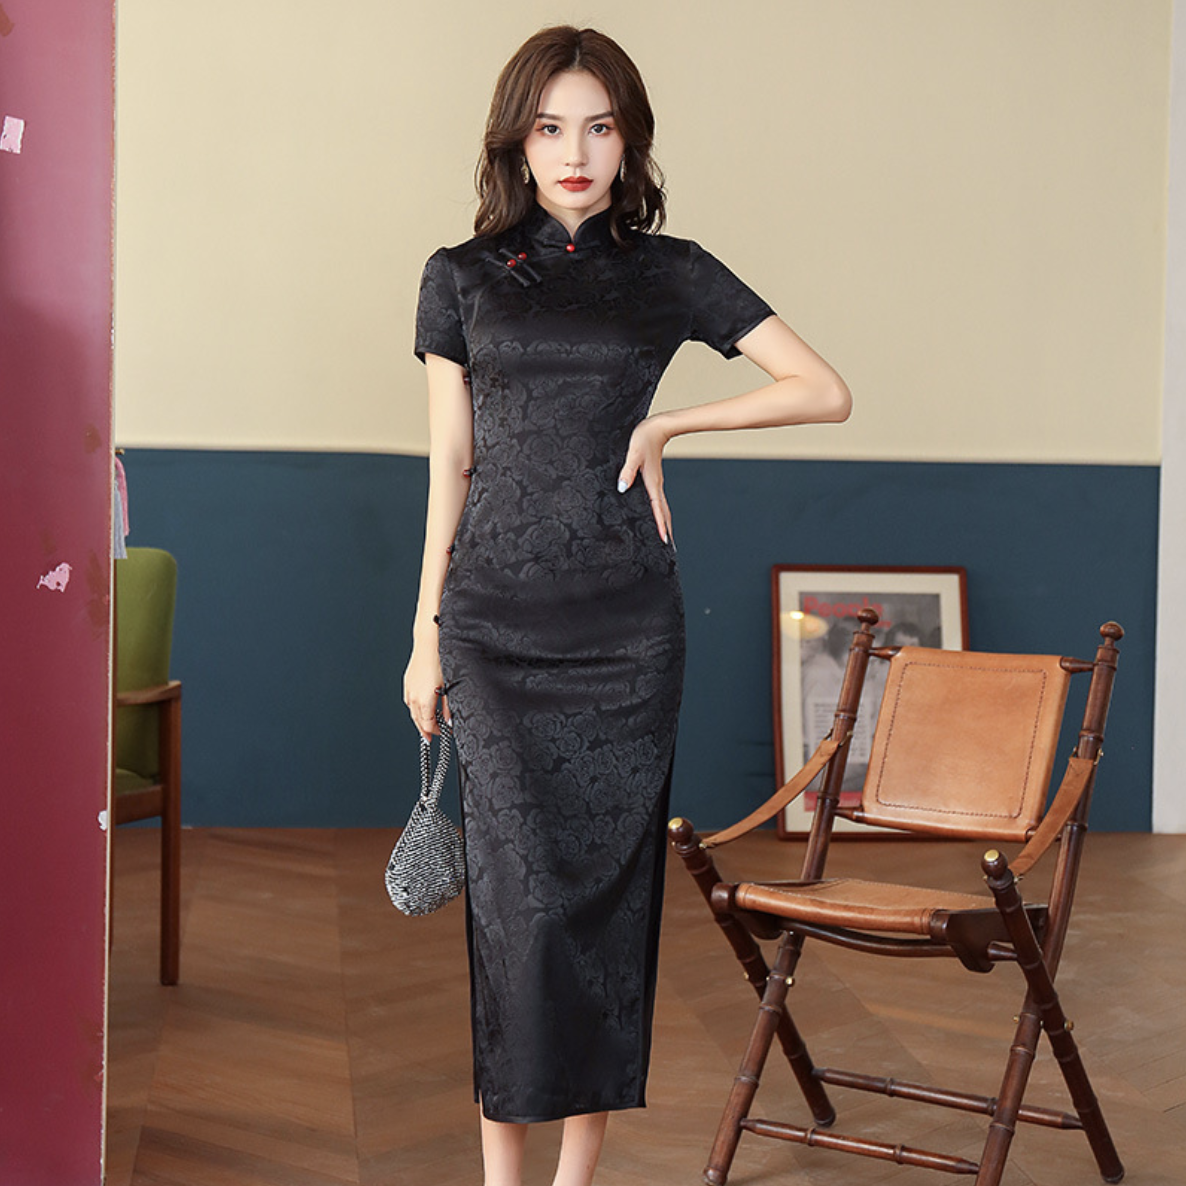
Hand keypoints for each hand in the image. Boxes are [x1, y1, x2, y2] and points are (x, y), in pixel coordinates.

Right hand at [403, 639, 448, 738]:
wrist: (429, 644)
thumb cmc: (440, 662)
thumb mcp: (449, 687)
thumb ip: (448, 707)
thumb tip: (449, 720)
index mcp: (424, 700)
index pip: (427, 725)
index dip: (434, 732)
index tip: (442, 734)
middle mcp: (413, 697)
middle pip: (417, 721)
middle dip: (425, 729)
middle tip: (432, 735)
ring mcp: (409, 689)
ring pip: (412, 711)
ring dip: (420, 719)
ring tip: (428, 723)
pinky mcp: (408, 682)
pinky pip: (410, 700)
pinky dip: (416, 708)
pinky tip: (422, 707)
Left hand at [618, 415, 673, 543]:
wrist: (659, 426)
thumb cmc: (645, 437)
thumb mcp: (633, 453)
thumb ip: (627, 471)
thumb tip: (622, 488)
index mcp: (652, 482)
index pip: (657, 508)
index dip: (660, 525)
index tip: (664, 540)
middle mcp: (656, 485)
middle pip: (663, 511)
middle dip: (666, 528)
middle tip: (668, 545)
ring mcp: (656, 482)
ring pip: (662, 506)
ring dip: (664, 521)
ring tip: (665, 534)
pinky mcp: (654, 478)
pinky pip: (658, 499)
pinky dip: (660, 510)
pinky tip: (656, 513)